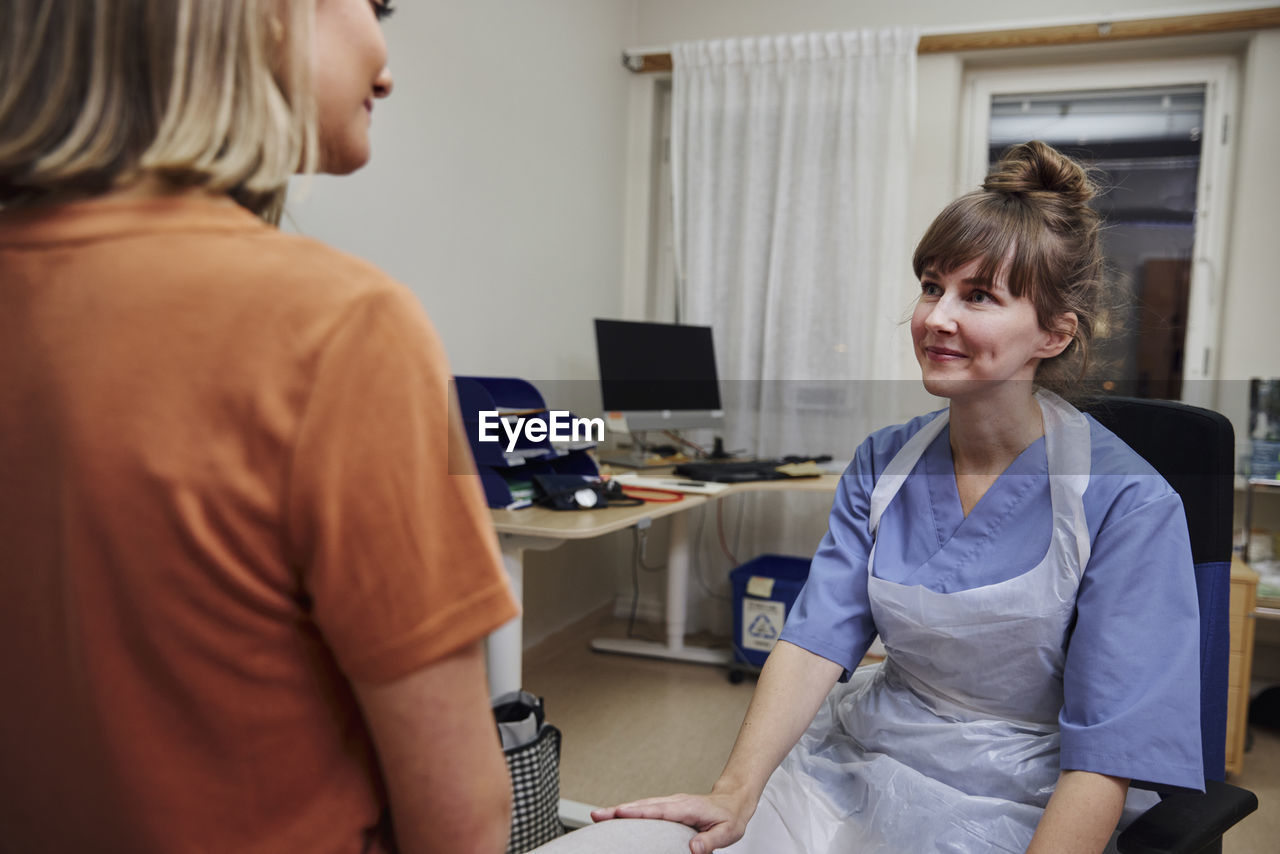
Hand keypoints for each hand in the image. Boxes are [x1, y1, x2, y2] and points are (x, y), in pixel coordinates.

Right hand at [591, 791, 750, 853]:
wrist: (733, 801)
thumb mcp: (728, 832)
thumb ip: (711, 842)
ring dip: (620, 810)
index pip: (659, 810)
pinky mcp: (667, 807)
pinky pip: (645, 808)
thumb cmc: (730, 818)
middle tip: (596, 815)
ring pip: (641, 805)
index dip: (639, 812)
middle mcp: (675, 802)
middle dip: (619, 810)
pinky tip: (616, 816)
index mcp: (687, 808)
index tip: (619, 813)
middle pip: (643, 806)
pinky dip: (629, 811)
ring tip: (598, 815)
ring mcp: (670, 803)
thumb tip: (693, 850)